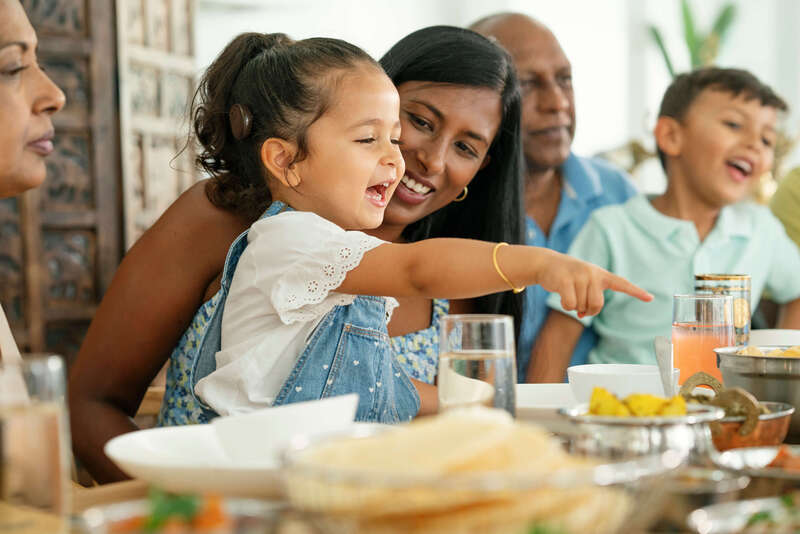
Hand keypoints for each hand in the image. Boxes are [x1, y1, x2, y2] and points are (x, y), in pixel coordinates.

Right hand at [535, 250, 652, 316]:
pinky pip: (570, 305)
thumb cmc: (568, 277)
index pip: (622, 284)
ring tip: (569, 295)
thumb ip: (590, 297)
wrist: (546, 263)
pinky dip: (566, 306)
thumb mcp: (583, 283)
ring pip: (582, 306)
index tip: (651, 298)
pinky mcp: (565, 280)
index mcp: (601, 274)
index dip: (636, 292)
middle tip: (580, 306)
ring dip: (575, 307)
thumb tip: (584, 315)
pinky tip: (561, 296)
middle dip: (588, 310)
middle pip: (596, 304)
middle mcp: (593, 273)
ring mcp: (579, 276)